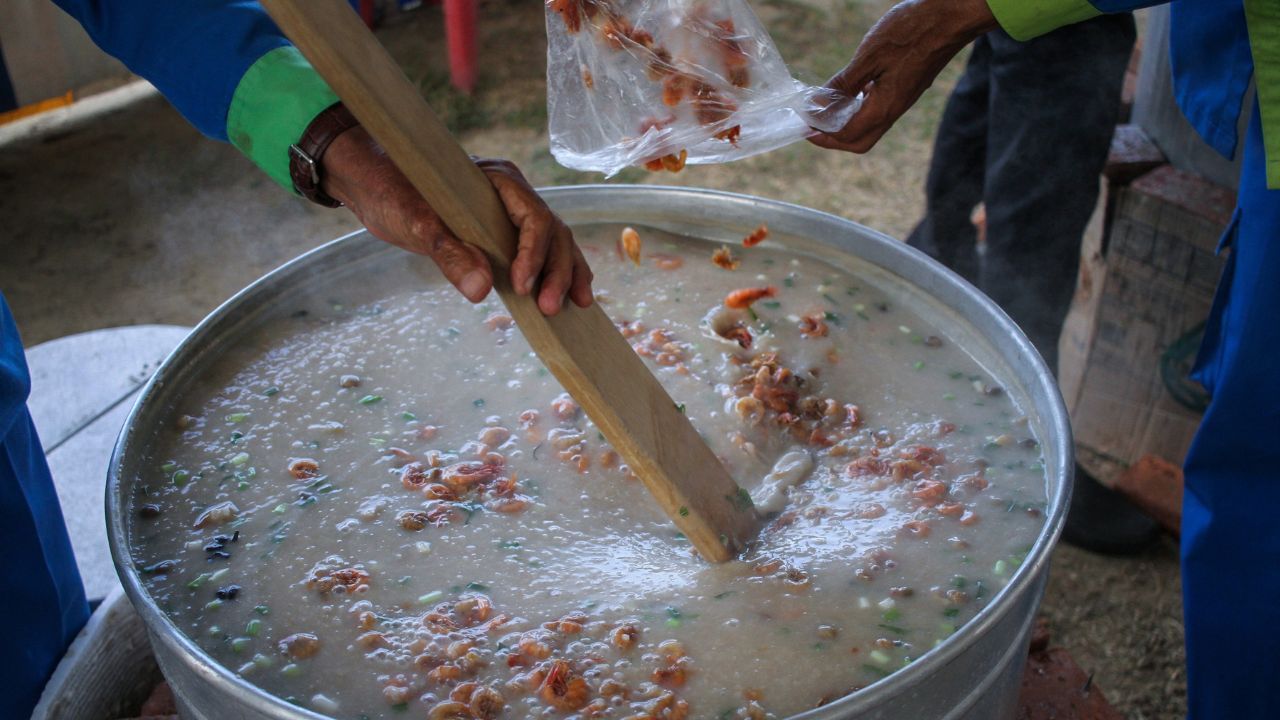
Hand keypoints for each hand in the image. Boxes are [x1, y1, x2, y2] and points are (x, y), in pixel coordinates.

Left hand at [321, 126, 593, 314]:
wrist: (375, 182)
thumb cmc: (392, 191)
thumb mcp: (414, 222)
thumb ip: (448, 253)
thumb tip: (481, 290)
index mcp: (498, 179)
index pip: (533, 216)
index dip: (534, 253)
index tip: (523, 286)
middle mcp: (514, 193)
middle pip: (552, 231)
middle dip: (556, 270)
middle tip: (549, 308)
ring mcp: (512, 212)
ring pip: (555, 241)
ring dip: (566, 274)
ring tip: (575, 307)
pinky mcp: (504, 232)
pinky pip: (542, 251)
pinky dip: (557, 272)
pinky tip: (570, 297)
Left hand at [809, 0, 997, 152]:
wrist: (951, 17)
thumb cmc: (912, 31)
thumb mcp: (869, 56)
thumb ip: (843, 83)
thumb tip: (818, 105)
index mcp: (885, 106)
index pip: (848, 135)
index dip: (822, 134)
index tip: (804, 123)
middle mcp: (894, 110)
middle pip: (860, 141)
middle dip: (833, 140)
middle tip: (812, 126)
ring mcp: (902, 100)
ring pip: (869, 127)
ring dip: (844, 124)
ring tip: (823, 109)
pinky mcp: (905, 90)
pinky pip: (878, 111)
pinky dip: (857, 109)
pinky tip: (847, 93)